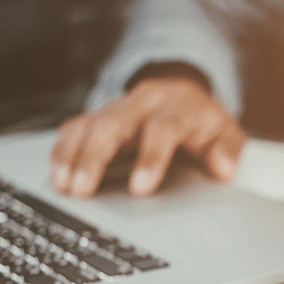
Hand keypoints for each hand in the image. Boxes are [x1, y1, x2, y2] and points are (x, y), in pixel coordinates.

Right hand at [50, 74, 245, 196]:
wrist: (184, 93)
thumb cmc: (202, 122)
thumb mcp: (225, 133)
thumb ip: (227, 150)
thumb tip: (224, 169)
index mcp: (177, 106)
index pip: (161, 129)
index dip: (150, 158)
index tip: (140, 189)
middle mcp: (143, 102)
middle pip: (113, 123)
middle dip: (95, 157)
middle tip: (83, 188)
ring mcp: (118, 106)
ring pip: (89, 124)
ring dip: (73, 155)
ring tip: (64, 185)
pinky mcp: (99, 114)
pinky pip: (75, 126)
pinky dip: (63, 149)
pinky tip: (56, 172)